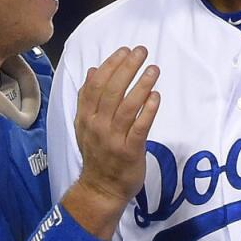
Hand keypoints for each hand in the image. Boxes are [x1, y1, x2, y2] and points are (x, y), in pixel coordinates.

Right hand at [60, 46, 159, 239]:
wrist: (100, 189)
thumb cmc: (97, 154)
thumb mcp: (84, 125)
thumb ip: (87, 98)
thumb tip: (92, 70)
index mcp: (85, 116)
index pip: (96, 85)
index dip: (110, 65)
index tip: (124, 51)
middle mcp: (97, 125)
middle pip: (112, 91)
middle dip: (127, 68)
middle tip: (141, 51)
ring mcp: (113, 138)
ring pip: (127, 106)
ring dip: (141, 85)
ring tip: (153, 69)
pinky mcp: (129, 151)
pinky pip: (140, 127)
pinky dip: (148, 110)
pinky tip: (156, 96)